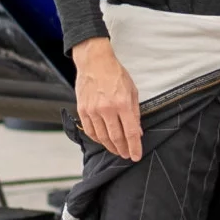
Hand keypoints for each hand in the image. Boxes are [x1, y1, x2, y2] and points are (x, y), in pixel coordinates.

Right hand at [71, 38, 142, 160]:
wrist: (95, 62)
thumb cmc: (115, 74)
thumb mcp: (132, 91)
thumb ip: (135, 113)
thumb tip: (138, 131)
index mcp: (122, 104)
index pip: (131, 132)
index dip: (134, 147)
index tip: (136, 156)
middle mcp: (107, 109)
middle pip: (116, 137)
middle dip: (123, 149)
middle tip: (126, 155)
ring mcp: (92, 110)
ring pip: (102, 137)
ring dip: (110, 147)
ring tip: (117, 150)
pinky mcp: (82, 110)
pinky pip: (89, 130)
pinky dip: (97, 139)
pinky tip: (103, 141)